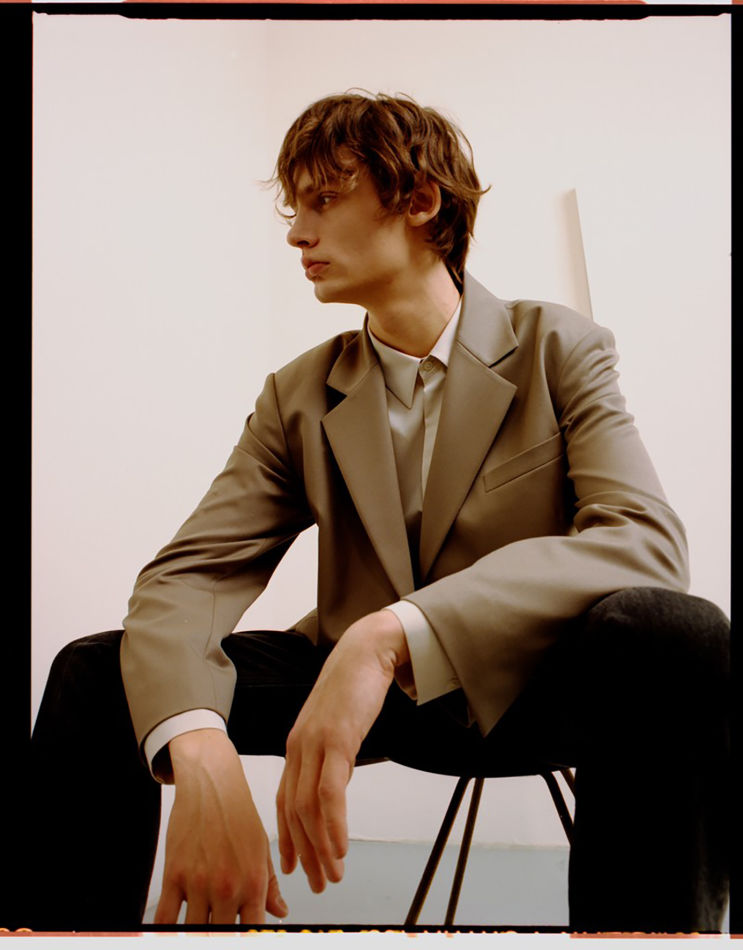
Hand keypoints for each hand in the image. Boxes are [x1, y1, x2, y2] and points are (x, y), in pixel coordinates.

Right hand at [155, 729, 287, 924]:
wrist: (212, 785)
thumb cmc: (239, 814)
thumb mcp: (261, 849)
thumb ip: (270, 885)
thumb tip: (280, 912)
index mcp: (253, 882)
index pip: (252, 932)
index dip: (249, 940)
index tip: (245, 940)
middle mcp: (228, 886)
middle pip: (221, 936)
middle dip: (220, 938)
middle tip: (218, 932)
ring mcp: (199, 883)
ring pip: (195, 930)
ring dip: (197, 933)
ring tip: (201, 927)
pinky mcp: (174, 875)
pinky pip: (165, 918)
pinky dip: (166, 931)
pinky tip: (171, 932)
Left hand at [276, 610, 407, 892]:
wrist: (367, 650)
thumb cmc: (355, 685)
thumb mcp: (339, 724)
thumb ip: (333, 752)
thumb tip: (338, 778)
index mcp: (297, 745)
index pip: (284, 800)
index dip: (287, 836)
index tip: (292, 866)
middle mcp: (299, 746)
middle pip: (293, 811)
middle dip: (305, 852)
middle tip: (317, 882)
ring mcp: (315, 743)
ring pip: (309, 807)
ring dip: (320, 846)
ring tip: (333, 874)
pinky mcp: (336, 738)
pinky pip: (330, 791)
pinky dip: (333, 824)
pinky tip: (340, 846)